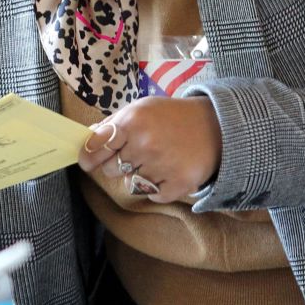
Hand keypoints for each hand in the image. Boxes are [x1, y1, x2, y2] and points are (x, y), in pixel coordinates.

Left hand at [78, 96, 221, 202]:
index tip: (86, 162)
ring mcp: (162, 165)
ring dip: (140, 175)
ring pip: (131, 184)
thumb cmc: (171, 116)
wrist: (217, 125)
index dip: (89, 156)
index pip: (96, 147)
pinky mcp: (179, 183)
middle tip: (137, 153)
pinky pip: (152, 195)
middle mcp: (145, 143)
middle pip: (110, 170)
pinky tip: (169, 171)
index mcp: (132, 122)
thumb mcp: (140, 108)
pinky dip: (158, 188)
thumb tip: (87, 140)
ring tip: (158, 159)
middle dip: (118, 164)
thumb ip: (112, 124)